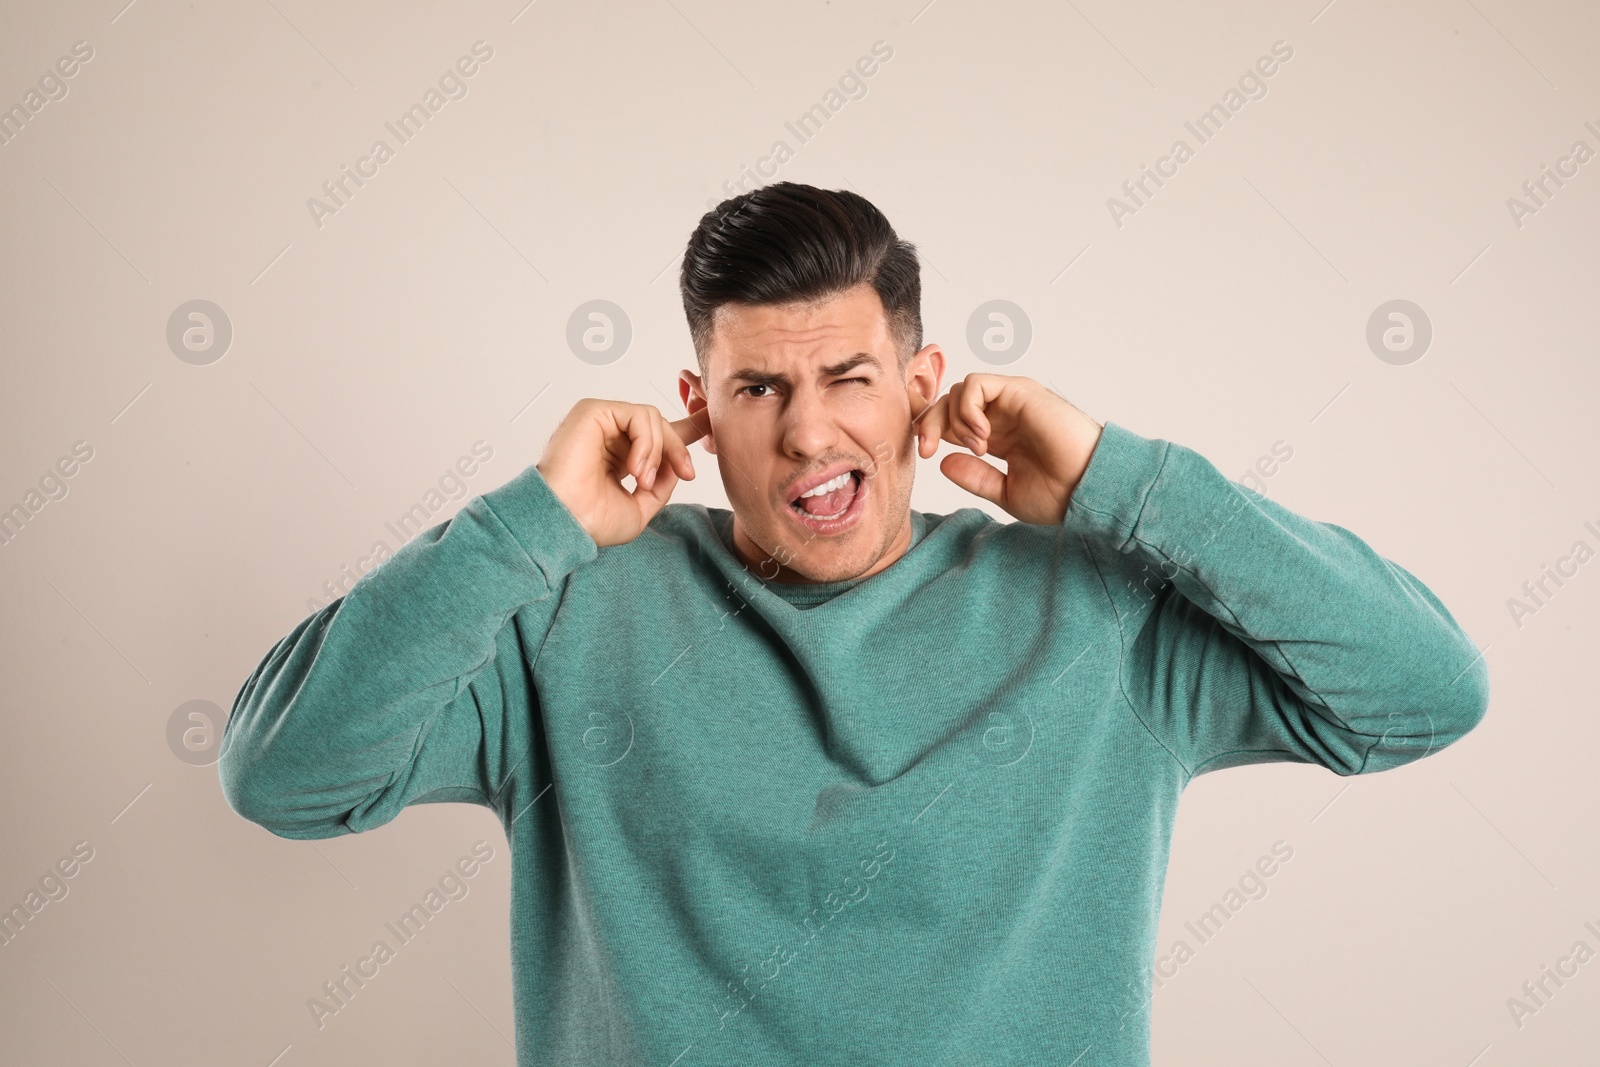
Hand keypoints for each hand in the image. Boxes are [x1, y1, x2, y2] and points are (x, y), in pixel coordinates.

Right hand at [536, 399, 709, 546]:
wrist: (565, 523)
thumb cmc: (591, 521)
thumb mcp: (642, 507)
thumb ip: (663, 483)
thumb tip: (678, 462)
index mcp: (619, 456)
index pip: (656, 435)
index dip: (687, 428)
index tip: (712, 419)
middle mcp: (609, 436)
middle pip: (660, 425)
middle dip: (679, 447)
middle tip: (685, 473)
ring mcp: (601, 422)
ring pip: (653, 419)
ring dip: (658, 452)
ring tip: (642, 480)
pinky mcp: (594, 411)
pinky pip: (639, 415)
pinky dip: (646, 443)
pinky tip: (634, 468)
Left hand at [914, 373, 1103, 524]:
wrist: (1087, 489)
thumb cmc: (1059, 494)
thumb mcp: (1005, 491)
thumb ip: (975, 477)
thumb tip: (942, 461)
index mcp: (998, 437)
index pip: (951, 422)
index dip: (931, 432)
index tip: (924, 455)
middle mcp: (1002, 415)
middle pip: (949, 402)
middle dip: (930, 422)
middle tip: (927, 448)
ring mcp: (1011, 401)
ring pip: (959, 390)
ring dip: (954, 419)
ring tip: (978, 448)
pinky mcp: (1020, 391)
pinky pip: (976, 384)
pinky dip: (968, 409)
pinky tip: (983, 436)